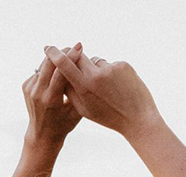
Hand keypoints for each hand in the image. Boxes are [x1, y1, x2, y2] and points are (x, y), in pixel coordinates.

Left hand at [21, 42, 85, 145]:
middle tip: (75, 47)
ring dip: (56, 58)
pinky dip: (49, 68)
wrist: (42, 135)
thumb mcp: (77, 111)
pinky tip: (58, 68)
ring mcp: (29, 89)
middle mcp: (37, 93)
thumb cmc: (64, 124)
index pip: (60, 73)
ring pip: (43, 65)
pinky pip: (39, 71)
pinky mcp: (25, 86)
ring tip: (68, 54)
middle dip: (62, 52)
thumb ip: (80, 92)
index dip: (70, 57)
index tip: (80, 47)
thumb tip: (88, 70)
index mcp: (51, 100)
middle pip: (49, 63)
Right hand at [42, 46, 160, 138]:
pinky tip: (117, 86)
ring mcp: (111, 68)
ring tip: (106, 88)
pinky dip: (110, 72)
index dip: (54, 53)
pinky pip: (110, 64)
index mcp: (84, 87)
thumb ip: (70, 91)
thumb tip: (60, 73)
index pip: (64, 63)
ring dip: (95, 70)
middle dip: (75, 59)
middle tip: (76, 64)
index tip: (48, 48)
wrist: (138, 118)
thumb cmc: (108, 116)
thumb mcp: (84, 109)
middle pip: (78, 56)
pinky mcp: (123, 65)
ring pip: (95, 61)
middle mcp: (97, 75)